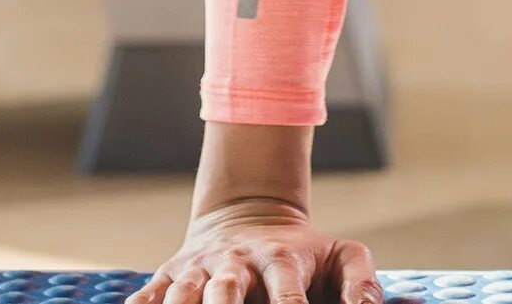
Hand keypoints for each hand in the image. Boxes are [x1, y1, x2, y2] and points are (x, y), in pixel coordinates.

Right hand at [133, 201, 382, 303]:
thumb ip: (363, 283)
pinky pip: (148, 295)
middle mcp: (236, 263)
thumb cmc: (304, 252)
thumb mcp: (341, 256)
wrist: (249, 216)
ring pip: (184, 294)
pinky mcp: (170, 275)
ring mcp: (200, 269)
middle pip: (225, 291)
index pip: (285, 290)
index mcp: (280, 259)